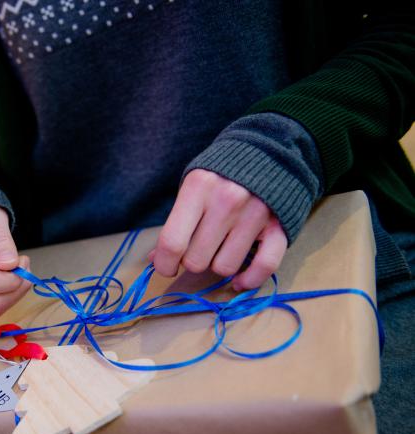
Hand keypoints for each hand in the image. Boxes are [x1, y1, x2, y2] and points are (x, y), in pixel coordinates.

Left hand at [151, 169, 287, 290]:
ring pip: (224, 268)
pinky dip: (249, 280)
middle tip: (197, 249)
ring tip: (220, 249)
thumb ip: (175, 222)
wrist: (269, 151)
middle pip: (196, 260)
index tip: (166, 266)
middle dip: (192, 261)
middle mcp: (227, 201)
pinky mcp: (279, 226)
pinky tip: (239, 280)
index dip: (164, 264)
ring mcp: (255, 214)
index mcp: (199, 188)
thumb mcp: (192, 188)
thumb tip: (156, 260)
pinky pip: (264, 267)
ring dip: (218, 266)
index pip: (172, 242)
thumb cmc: (220, 174)